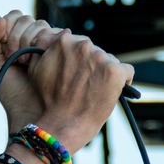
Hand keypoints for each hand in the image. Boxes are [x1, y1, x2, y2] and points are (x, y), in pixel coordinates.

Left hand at [0, 10, 69, 131]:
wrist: (31, 113)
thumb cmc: (11, 91)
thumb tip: (0, 19)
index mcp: (17, 38)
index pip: (15, 16)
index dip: (8, 27)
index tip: (4, 49)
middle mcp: (35, 38)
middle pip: (28, 19)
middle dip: (18, 37)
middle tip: (15, 60)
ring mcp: (51, 44)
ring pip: (42, 25)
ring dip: (30, 42)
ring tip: (27, 64)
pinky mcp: (65, 50)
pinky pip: (57, 34)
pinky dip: (45, 44)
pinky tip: (41, 60)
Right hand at [27, 28, 133, 153]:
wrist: (62, 124)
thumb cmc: (48, 100)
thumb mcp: (36, 69)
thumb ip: (45, 50)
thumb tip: (59, 39)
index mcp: (64, 41)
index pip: (79, 43)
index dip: (78, 60)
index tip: (77, 72)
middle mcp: (83, 45)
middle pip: (96, 51)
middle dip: (93, 65)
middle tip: (86, 84)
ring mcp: (101, 58)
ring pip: (110, 61)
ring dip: (106, 73)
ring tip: (97, 90)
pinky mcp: (115, 72)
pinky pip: (127, 71)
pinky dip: (123, 81)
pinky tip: (115, 91)